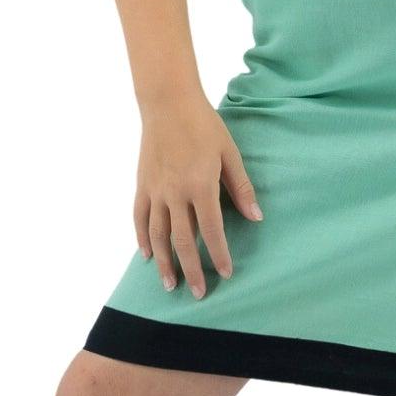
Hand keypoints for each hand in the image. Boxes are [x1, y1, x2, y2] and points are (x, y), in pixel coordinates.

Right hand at [132, 97, 261, 297]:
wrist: (168, 103)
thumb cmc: (204, 125)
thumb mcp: (230, 154)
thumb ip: (241, 188)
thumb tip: (256, 217)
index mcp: (200, 186)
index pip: (211, 230)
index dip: (220, 254)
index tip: (227, 273)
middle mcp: (175, 193)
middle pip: (182, 240)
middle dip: (192, 269)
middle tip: (199, 293)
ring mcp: (155, 190)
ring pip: (157, 235)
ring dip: (165, 262)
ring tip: (170, 285)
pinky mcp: (142, 185)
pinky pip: (139, 217)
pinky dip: (142, 238)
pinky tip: (147, 255)